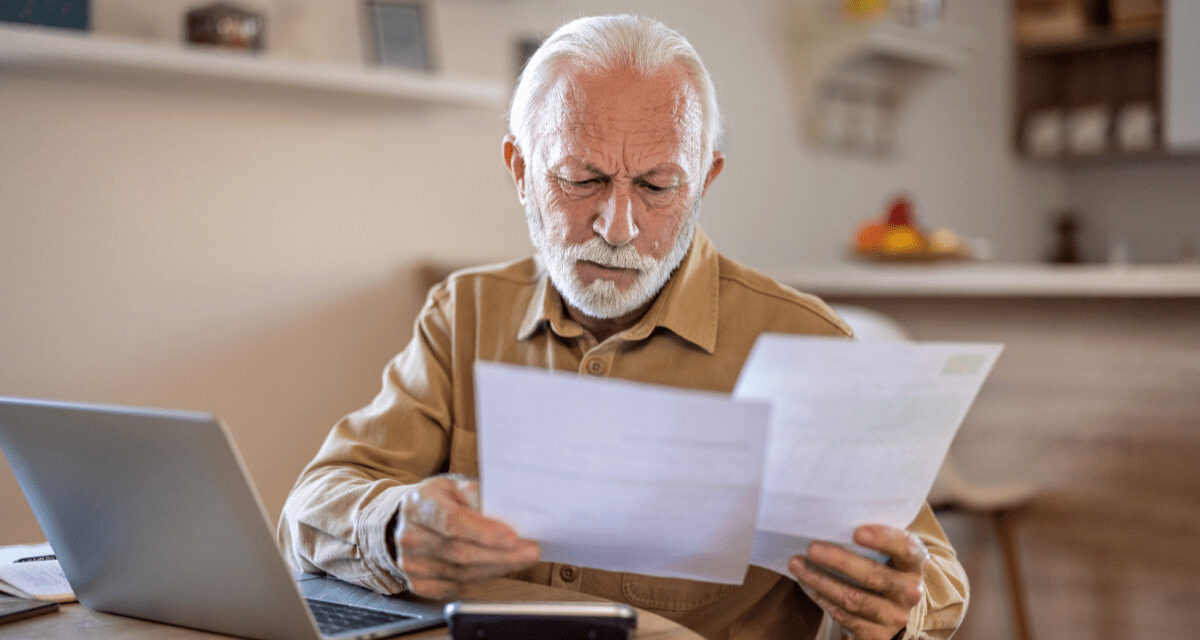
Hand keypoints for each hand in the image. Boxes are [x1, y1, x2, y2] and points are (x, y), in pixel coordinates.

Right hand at [392, 474, 539, 598]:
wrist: (409, 520)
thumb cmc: (438, 501)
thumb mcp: (455, 486)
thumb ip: (478, 496)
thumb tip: (508, 510)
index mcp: (420, 505)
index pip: (453, 522)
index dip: (484, 532)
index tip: (513, 537)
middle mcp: (411, 536)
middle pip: (461, 552)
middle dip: (502, 555)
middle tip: (531, 551)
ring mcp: (411, 563)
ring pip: (463, 573)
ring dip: (497, 568)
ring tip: (520, 559)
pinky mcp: (418, 583)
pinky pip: (456, 586)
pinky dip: (481, 578)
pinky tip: (496, 567)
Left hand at [789, 524, 928, 639]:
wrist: (898, 607)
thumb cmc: (886, 564)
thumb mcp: (891, 547)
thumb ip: (877, 526)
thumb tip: (843, 496)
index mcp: (916, 563)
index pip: (905, 548)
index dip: (883, 539)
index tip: (856, 531)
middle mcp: (910, 592)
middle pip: (873, 576)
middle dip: (838, 561)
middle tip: (812, 547)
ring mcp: (894, 617)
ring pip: (852, 599)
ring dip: (820, 581)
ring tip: (796, 563)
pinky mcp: (876, 636)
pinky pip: (844, 617)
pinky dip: (821, 598)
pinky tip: (806, 583)